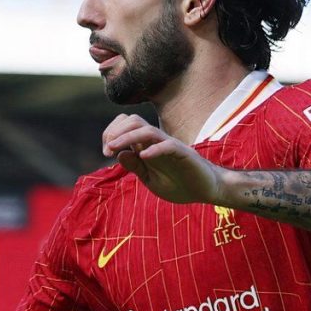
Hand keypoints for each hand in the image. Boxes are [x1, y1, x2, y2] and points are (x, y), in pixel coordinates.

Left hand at [101, 114, 225, 204]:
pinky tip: (143, 157)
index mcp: (147, 145)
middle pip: (133, 120)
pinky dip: (154, 149)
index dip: (112, 133)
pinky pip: (168, 145)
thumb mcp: (150, 179)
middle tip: (107, 150)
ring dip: (127, 137)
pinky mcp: (183, 153)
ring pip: (147, 129)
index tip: (105, 152)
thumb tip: (118, 153)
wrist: (205, 190)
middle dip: (115, 132)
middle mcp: (157, 141)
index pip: (126, 125)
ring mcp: (170, 145)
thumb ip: (135, 167)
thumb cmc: (179, 184)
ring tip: (114, 149)